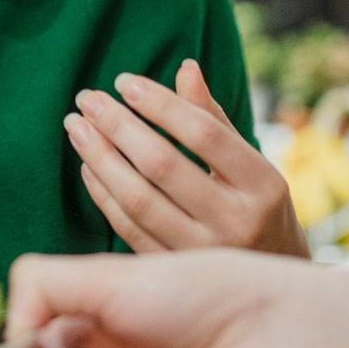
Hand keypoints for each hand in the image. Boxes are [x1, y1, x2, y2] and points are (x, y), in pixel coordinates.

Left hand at [70, 60, 308, 257]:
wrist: (271, 280)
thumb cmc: (256, 206)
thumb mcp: (251, 163)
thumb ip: (214, 118)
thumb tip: (185, 67)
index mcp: (262, 184)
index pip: (204, 133)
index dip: (160, 104)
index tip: (123, 81)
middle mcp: (235, 221)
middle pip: (163, 165)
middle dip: (117, 127)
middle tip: (86, 98)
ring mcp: (202, 253)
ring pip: (138, 200)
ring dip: (100, 159)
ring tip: (77, 127)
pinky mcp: (173, 272)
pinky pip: (127, 229)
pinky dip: (102, 194)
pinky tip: (88, 165)